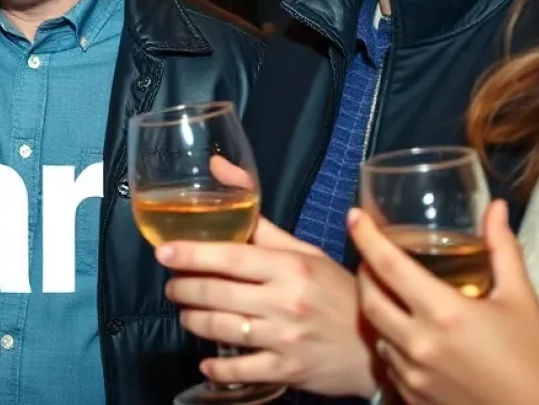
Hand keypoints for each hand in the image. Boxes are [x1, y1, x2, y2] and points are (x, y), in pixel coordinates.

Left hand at [159, 217, 377, 397]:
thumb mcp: (303, 250)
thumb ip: (258, 219)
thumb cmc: (335, 290)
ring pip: (222, 329)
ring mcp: (285, 338)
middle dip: (184, 289)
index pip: (229, 257)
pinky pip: (241, 369)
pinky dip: (217, 367)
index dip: (191, 254)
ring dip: (192, 321)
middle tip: (171, 285)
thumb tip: (220, 168)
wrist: (375, 344)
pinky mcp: (287, 371)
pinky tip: (205, 360)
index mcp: (288, 266)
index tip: (163, 251)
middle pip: (217, 294)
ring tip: (184, 313)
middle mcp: (285, 301)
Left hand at [349, 201, 538, 404]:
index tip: (354, 216)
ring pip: (376, 331)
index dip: (365, 236)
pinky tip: (406, 333)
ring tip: (389, 293)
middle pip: (368, 297)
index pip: (388, 264)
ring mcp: (413, 374)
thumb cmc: (534, 359)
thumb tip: (497, 207)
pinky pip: (388, 362)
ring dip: (377, 308)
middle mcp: (420, 342)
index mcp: (444, 312)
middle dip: (364, 272)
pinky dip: (391, 341)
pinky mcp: (413, 398)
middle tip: (372, 257)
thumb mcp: (520, 299)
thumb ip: (502, 249)